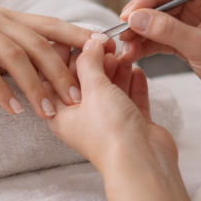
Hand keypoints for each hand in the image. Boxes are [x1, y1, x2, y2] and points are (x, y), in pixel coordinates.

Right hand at [0, 7, 95, 117]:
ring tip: (49, 111)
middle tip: (80, 97)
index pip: (48, 25)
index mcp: (2, 17)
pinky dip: (0, 89)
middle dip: (61, 68)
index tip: (104, 56)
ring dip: (34, 84)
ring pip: (12, 54)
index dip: (77, 38)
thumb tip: (52, 71)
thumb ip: (11, 56)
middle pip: (36, 40)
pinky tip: (12, 109)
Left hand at [48, 36, 177, 173]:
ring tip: (122, 53)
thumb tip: (89, 44)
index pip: (57, 76)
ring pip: (110, 88)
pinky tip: (137, 70)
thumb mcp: (94, 89)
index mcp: (61, 113)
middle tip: (106, 43)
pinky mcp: (132, 124)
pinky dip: (133, 84)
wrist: (142, 164)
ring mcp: (108, 121)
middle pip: (85, 81)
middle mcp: (82, 118)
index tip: (79, 37)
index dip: (67, 55)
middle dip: (96, 60)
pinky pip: (131, 98)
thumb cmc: (110, 133)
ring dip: (116, 69)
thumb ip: (89, 63)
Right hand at [117, 0, 200, 100]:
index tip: (129, 14)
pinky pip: (162, 35)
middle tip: (122, 33)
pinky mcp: (188, 37)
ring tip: (126, 49)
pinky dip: (147, 44)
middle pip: (161, 0)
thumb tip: (135, 18)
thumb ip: (168, 30)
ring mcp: (195, 20)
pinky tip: (134, 53)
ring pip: (158, 19)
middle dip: (141, 18)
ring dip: (140, 33)